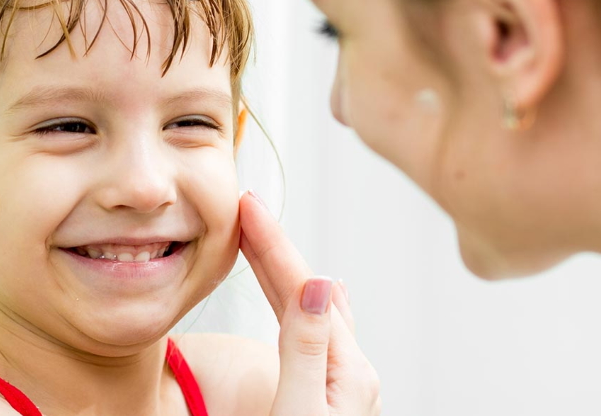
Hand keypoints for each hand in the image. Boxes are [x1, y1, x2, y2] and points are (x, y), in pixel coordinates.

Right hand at [239, 190, 380, 415]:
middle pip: (306, 295)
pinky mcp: (328, 397)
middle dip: (274, 250)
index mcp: (350, 372)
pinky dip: (299, 305)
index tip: (249, 205)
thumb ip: (304, 350)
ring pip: (308, 312)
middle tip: (247, 207)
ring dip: (282, 273)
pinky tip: (318, 292)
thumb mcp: (298, 411)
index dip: (273, 245)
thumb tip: (319, 283)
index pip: (303, 292)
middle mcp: (352, 373)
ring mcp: (343, 384)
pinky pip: (311, 333)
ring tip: (262, 239)